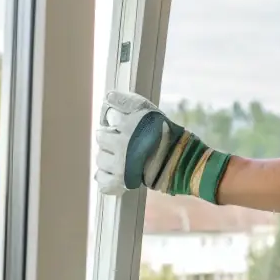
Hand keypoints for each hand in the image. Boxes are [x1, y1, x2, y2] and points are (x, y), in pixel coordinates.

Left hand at [94, 90, 230, 201]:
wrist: (179, 161)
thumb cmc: (165, 133)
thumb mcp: (148, 110)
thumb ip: (126, 101)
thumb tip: (108, 97)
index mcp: (128, 125)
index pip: (108, 117)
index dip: (115, 121)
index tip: (121, 124)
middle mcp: (121, 145)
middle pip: (100, 138)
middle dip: (109, 138)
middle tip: (123, 141)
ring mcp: (119, 166)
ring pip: (100, 159)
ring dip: (107, 157)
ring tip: (121, 157)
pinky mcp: (120, 182)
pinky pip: (102, 180)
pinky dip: (107, 176)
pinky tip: (115, 172)